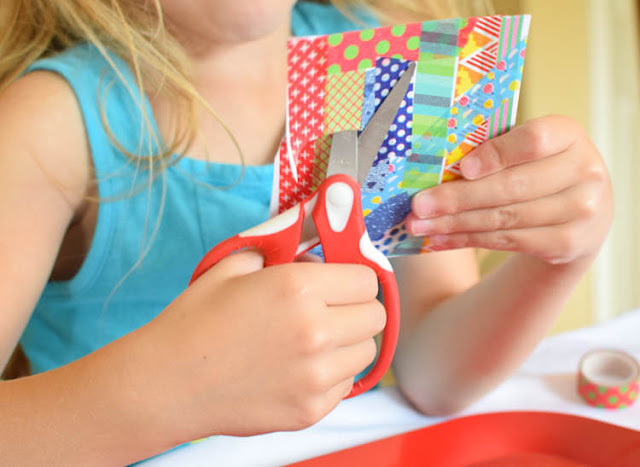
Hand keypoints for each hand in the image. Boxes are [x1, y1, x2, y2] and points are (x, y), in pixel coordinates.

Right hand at [141, 250, 384, 441]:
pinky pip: (345, 385)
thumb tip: (311, 252)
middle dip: (356, 308)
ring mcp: (315, 377)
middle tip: (329, 310)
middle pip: (375, 317)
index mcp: (298, 289)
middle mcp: (315, 332)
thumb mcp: (233, 268)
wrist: (165, 384)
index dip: (353, 277)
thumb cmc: (194, 323)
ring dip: (347, 342)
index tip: (340, 282)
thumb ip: (278, 251)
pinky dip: (331, 375)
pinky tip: (299, 369)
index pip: (367, 280)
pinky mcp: (309, 411)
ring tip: (311, 341)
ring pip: (365, 352)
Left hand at [405, 115, 612, 264]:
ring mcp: (581, 211)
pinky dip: (467, 240)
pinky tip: (439, 239)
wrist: (582, 210)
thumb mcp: (526, 150)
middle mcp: (583, 171)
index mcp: (568, 135)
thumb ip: (493, 150)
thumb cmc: (537, 168)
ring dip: (454, 224)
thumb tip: (434, 166)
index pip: (533, 141)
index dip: (496, 155)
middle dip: (457, 198)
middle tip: (419, 205)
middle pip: (511, 187)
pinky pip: (507, 241)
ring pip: (504, 219)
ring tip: (418, 225)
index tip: (462, 170)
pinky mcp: (568, 243)